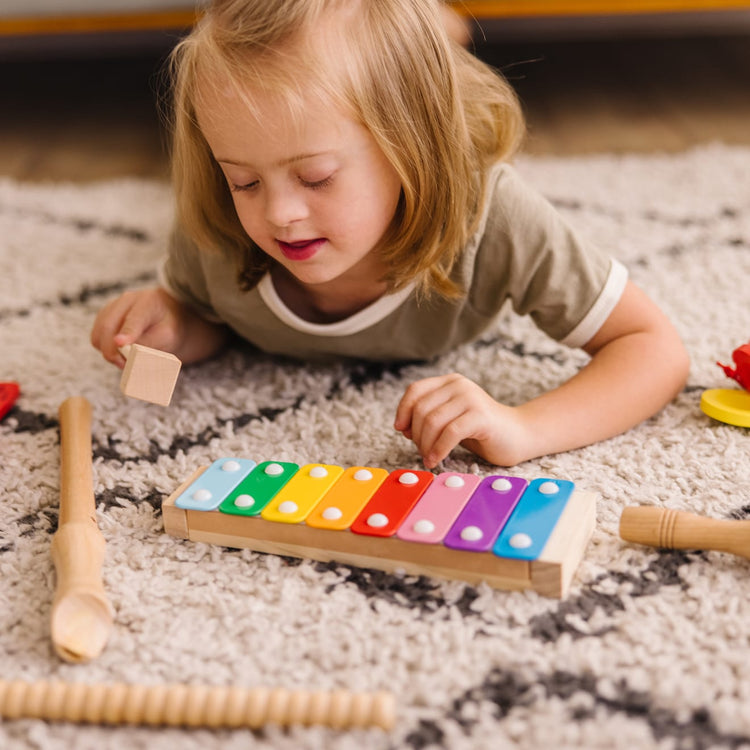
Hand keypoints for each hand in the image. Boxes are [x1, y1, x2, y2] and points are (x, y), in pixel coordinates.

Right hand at [91, 287, 226, 367]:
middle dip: (112, 350)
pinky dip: (105, 348)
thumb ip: (150, 343)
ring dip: (108, 351)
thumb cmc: (168, 326)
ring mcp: (112, 307)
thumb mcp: (168, 336)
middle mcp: (126, 300)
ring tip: (125, 359)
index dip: (127, 332)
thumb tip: (129, 354)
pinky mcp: (103, 316)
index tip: (120, 343)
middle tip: (123, 365)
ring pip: (98, 334)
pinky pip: (96, 337)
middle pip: (108, 326)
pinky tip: (120, 352)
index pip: (135, 319)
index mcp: (148, 302)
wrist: (166, 315)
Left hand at [393, 374, 531, 467]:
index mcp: (449, 382)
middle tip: (422, 452)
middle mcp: (459, 385)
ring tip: (429, 458)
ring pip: (432, 421)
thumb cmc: (481, 431)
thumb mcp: (450, 419)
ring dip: (425, 444)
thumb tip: (404, 427)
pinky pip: (449, 433)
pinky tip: (436, 460)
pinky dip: (438, 449)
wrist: (519, 436)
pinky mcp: (480, 415)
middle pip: (421, 408)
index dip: (403, 411)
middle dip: (417, 434)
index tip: (403, 431)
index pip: (415, 391)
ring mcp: (470, 398)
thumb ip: (429, 418)